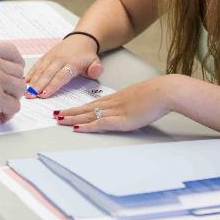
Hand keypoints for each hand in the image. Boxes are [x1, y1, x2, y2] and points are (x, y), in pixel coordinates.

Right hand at [0, 43, 26, 130]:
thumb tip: (7, 71)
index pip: (12, 51)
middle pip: (18, 72)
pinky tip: (0, 115)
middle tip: (5, 95)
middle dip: (13, 85)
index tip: (13, 74)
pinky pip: (15, 105)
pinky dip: (9, 113)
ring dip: (13, 99)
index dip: (16, 64)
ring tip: (3, 106)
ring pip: (20, 88)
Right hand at [26, 36, 102, 97]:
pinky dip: (29, 73)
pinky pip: (36, 65)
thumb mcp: (96, 61)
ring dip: (32, 81)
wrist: (80, 39)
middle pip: (47, 74)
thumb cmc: (86, 55)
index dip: (52, 86)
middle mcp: (59, 59)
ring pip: (40, 70)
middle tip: (30, 96)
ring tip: (25, 92)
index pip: (61, 76)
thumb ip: (96, 69)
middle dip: (38, 86)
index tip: (44, 95)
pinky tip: (24, 82)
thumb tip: (95, 71)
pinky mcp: (45, 56)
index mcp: (71, 63)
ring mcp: (50, 57)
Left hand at [53, 76, 174, 132]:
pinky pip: (99, 123)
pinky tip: (77, 128)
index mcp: (116, 98)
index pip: (92, 104)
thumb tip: (128, 109)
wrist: (165, 92)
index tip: (67, 110)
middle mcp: (112, 103)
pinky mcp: (121, 120)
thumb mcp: (140, 98)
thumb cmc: (157, 95)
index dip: (78, 108)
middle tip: (55, 115)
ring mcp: (115, 111)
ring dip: (72, 118)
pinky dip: (87, 126)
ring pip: (88, 114)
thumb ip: (131, 104)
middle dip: (69, 112)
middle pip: (86, 108)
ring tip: (59, 120)